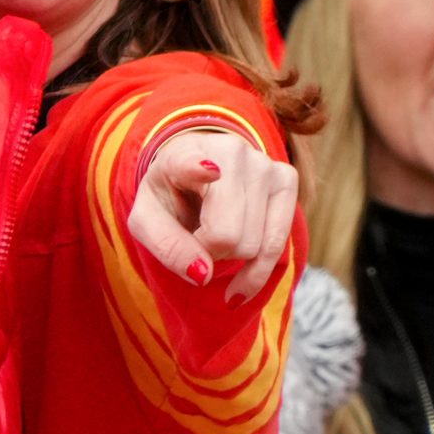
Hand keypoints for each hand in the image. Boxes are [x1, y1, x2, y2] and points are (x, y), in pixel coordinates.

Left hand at [127, 128, 298, 302]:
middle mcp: (229, 152)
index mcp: (182, 154)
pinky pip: (278, 245)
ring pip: (255, 245)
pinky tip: (241, 282)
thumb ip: (167, 247)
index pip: (190, 162)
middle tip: (197, 238)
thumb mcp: (147, 221)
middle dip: (209, 252)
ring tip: (216, 237)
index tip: (208, 170)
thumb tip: (203, 273)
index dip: (197, 168)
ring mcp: (263, 163)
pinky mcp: (286, 178)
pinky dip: (257, 272)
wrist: (194, 173)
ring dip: (231, 258)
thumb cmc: (170, 197)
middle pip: (228, 235)